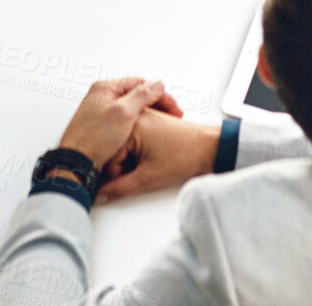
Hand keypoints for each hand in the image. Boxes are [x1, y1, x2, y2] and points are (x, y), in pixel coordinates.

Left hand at [55, 78, 178, 168]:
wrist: (76, 163)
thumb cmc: (95, 138)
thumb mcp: (123, 113)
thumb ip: (142, 96)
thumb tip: (158, 84)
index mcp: (104, 89)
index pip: (138, 83)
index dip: (158, 93)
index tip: (172, 106)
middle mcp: (101, 98)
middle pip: (135, 95)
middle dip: (156, 104)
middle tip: (172, 116)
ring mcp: (100, 113)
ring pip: (131, 109)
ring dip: (148, 115)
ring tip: (163, 125)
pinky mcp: (101, 128)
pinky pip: (124, 121)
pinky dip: (138, 125)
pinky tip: (146, 134)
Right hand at [96, 108, 221, 203]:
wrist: (210, 149)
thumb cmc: (186, 156)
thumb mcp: (148, 177)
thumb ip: (120, 188)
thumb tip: (101, 194)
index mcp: (131, 125)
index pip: (107, 155)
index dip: (114, 174)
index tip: (122, 183)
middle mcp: (134, 116)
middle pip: (114, 149)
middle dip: (122, 167)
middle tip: (137, 176)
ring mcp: (142, 117)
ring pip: (123, 146)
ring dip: (130, 160)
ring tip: (146, 167)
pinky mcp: (150, 122)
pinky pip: (133, 140)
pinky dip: (137, 153)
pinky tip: (149, 160)